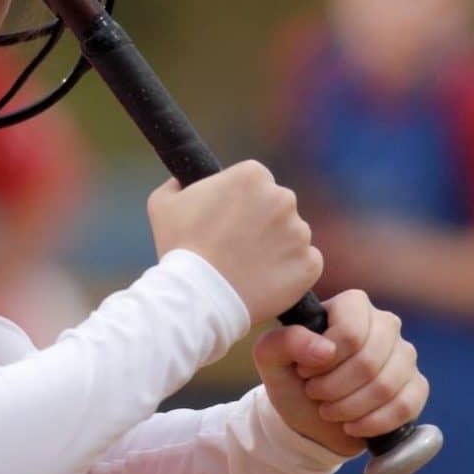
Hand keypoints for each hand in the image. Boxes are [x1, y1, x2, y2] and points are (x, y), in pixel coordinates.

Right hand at [148, 160, 322, 324]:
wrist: (198, 298)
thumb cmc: (179, 249)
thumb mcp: (164, 204)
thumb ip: (178, 183)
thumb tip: (183, 180)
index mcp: (252, 175)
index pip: (256, 183)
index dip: (241, 203)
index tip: (229, 222)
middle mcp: (283, 198)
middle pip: (278, 207)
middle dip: (262, 223)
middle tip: (238, 248)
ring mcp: (300, 232)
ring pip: (292, 235)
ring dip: (277, 248)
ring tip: (248, 268)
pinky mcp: (309, 264)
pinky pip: (306, 263)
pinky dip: (291, 272)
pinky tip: (266, 281)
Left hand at [254, 290, 428, 456]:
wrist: (310, 416)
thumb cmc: (291, 378)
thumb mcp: (270, 358)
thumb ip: (284, 342)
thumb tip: (324, 350)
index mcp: (352, 305)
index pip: (351, 331)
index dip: (325, 361)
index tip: (305, 373)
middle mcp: (384, 323)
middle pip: (369, 361)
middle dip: (335, 388)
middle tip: (315, 394)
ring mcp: (405, 354)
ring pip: (387, 385)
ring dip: (350, 408)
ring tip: (329, 411)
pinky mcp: (416, 386)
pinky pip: (406, 405)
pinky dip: (374, 422)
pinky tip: (352, 425)